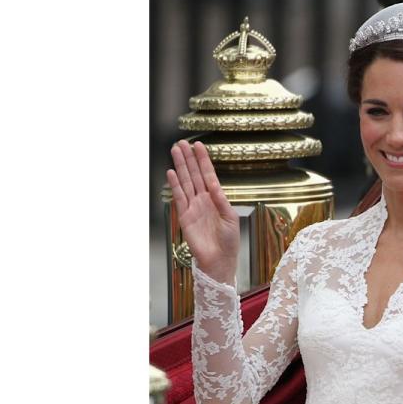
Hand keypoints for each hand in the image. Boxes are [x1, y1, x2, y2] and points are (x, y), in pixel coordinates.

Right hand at [166, 140, 239, 284]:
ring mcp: (193, 207)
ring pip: (186, 182)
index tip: (199, 145)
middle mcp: (203, 200)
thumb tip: (215, 185)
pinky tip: (171, 172)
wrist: (219, 260)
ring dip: (181, 166)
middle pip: (194, 175)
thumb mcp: (231, 218)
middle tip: (182, 143)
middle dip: (188, 158)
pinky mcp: (185, 216)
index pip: (208, 174)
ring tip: (175, 151)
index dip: (203, 160)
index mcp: (216, 199)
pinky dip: (175, 185)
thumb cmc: (229, 241)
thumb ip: (222, 200)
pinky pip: (179, 197)